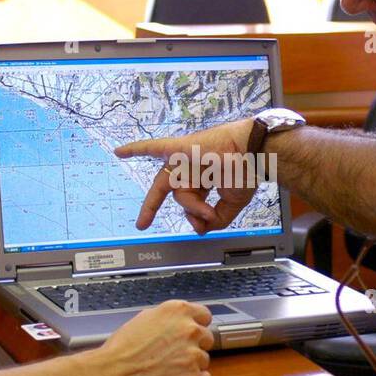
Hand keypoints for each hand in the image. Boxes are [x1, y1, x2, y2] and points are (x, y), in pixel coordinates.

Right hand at [94, 300, 213, 375]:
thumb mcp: (145, 318)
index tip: (191, 334)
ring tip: (169, 369)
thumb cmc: (123, 348)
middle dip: (194, 346)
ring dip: (191, 365)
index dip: (197, 325)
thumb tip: (179, 321)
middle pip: (207, 338)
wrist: (114, 374)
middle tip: (175, 354)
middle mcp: (191, 329)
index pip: (205, 315)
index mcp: (179, 311)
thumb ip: (169, 317)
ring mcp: (194, 355)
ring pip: (204, 360)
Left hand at [114, 119, 256, 233]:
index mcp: (202, 179)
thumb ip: (214, 219)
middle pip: (171, 192)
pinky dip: (138, 148)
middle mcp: (190, 169)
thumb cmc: (247, 173)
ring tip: (208, 210)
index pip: (190, 201)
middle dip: (152, 207)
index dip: (198, 215)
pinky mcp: (182, 147)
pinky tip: (119, 152)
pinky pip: (156, 147)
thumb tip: (198, 227)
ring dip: (192, 204)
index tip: (208, 221)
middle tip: (142, 224)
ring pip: (175, 188)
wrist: (256, 154)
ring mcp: (184, 159)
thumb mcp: (232, 204)